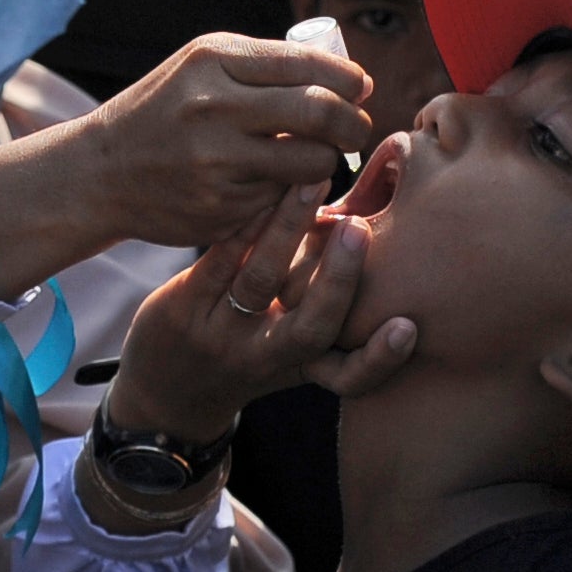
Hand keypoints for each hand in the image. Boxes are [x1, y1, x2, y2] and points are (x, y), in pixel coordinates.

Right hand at [0, 34, 373, 295]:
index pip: (309, 66)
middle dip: (354, 124)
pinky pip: (282, 198)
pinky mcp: (221, 207)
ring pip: (312, 164)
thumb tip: (352, 81)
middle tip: (356, 129)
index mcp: (213, 60)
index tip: (360, 90)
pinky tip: (267, 182)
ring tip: (316, 156)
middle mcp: (214, 107)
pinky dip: (287, 191)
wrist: (101, 172)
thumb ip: (268, 65)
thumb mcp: (202, 67)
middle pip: (321, 113)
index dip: (350, 80)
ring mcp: (216, 161)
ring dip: (326, 161)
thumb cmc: (167, 111)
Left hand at [104, 184, 417, 439]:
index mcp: (299, 368)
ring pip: (261, 280)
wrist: (164, 390)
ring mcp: (220, 336)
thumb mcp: (283, 346)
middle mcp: (264, 358)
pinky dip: (246, 224)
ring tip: (310, 182)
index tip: (408, 328)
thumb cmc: (243, 351)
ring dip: (288, 228)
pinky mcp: (183, 309)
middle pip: (309, 330)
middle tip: (359, 228)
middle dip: (337, 280)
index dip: (379, 360)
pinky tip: (263, 188)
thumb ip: (321, 299)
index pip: (348, 377)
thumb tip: (364, 225)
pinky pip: (220, 259)